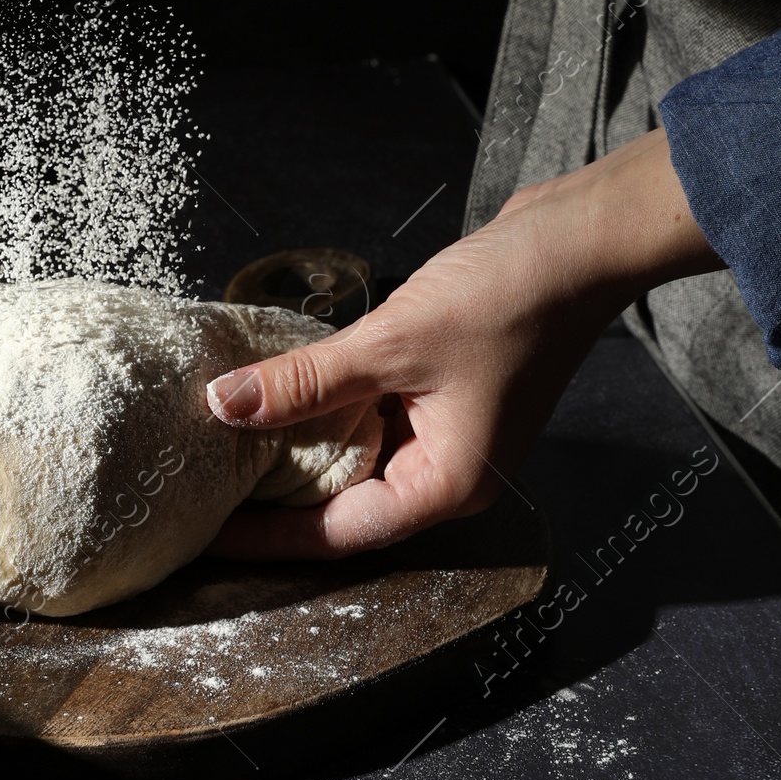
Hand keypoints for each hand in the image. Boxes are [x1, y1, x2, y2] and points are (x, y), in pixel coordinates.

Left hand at [202, 132, 719, 558]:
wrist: (576, 242)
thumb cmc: (507, 299)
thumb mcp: (391, 343)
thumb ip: (304, 383)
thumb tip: (223, 407)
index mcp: (447, 484)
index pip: (341, 531)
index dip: (270, 537)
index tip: (209, 535)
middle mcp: (448, 470)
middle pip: (346, 503)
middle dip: (278, 498)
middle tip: (204, 492)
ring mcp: (446, 431)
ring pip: (355, 456)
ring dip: (297, 447)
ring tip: (225, 444)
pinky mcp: (440, 391)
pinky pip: (370, 416)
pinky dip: (326, 407)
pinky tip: (277, 392)